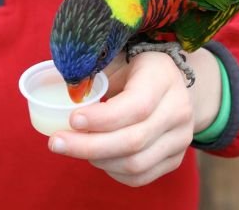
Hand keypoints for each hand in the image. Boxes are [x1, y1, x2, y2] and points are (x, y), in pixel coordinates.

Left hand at [47, 48, 219, 186]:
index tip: (72, 119)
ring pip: (136, 163)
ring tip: (75, 147)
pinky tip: (97, 157)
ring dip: (98, 160)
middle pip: (134, 140)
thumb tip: (65, 96)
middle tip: (57, 143)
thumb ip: (93, 76)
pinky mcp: (176, 158)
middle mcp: (180, 108)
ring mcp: (182, 136)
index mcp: (164, 77)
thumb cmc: (134, 69)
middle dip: (89, 146)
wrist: (171, 84)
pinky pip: (140, 177)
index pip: (137, 106)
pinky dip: (112, 172)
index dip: (103, 118)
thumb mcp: (116, 60)